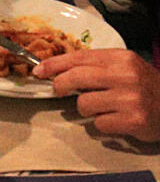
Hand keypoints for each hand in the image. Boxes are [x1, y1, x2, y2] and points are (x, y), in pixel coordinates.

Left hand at [34, 49, 159, 141]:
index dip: (54, 64)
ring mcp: (130, 98)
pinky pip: (98, 124)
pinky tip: (115, 120)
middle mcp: (125, 75)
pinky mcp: (133, 120)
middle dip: (61, 85)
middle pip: (76, 78)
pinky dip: (102, 124)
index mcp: (121, 58)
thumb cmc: (144, 87)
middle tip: (59, 91)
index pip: (79, 57)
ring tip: (103, 108)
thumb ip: (96, 67)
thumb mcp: (124, 68)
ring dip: (87, 109)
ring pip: (84, 104)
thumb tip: (57, 71)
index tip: (38, 71)